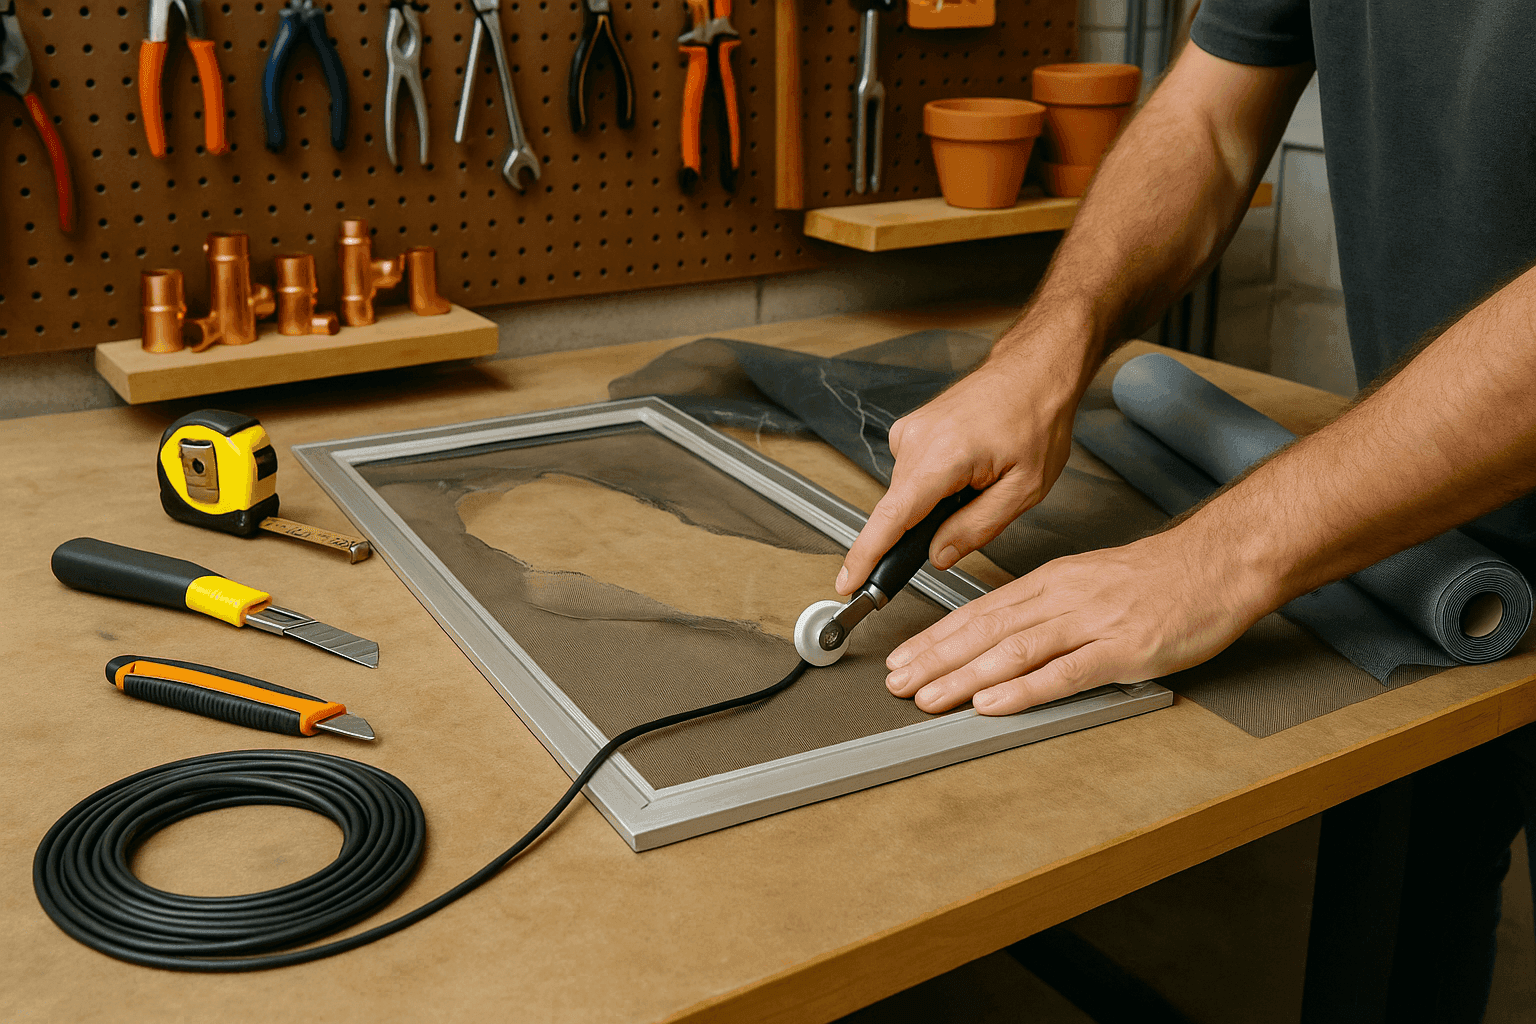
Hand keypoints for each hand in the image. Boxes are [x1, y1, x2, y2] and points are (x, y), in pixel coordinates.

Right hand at [836, 349, 1084, 595]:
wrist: (1032, 371)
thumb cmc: (1035, 419)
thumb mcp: (1024, 488)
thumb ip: (977, 527)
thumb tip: (939, 554)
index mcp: (943, 456)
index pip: (893, 517)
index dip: (866, 554)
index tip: (847, 581)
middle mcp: (916, 440)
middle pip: (903, 509)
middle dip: (930, 525)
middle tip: (980, 504)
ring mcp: (909, 431)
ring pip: (910, 493)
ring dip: (938, 500)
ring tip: (982, 476)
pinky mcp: (910, 429)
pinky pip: (914, 473)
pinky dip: (935, 482)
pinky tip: (969, 465)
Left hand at [884, 523, 1274, 714]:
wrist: (1218, 564)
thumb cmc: (1160, 578)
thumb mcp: (1089, 581)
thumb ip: (1047, 607)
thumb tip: (1004, 636)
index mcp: (1051, 582)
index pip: (979, 610)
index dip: (935, 637)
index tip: (903, 657)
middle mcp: (1062, 599)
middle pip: (984, 630)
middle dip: (934, 658)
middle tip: (897, 683)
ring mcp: (1091, 624)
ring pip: (1013, 651)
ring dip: (964, 677)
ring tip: (929, 697)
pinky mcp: (1122, 650)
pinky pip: (1063, 673)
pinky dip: (1023, 690)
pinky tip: (993, 704)